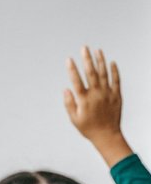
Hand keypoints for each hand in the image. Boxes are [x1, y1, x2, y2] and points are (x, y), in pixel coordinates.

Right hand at [64, 47, 131, 166]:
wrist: (107, 135)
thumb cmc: (89, 128)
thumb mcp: (74, 119)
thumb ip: (69, 104)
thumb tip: (66, 89)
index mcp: (84, 100)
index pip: (76, 81)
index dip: (72, 69)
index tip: (69, 59)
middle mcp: (96, 94)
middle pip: (91, 73)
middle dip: (87, 59)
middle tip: (84, 48)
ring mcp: (107, 94)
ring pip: (104, 73)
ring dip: (100, 61)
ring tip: (97, 50)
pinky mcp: (116, 95)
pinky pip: (116, 80)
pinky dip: (114, 71)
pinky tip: (112, 62)